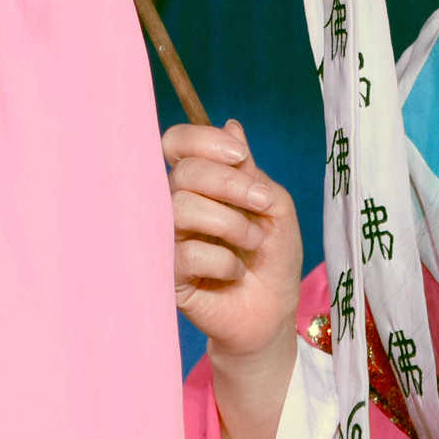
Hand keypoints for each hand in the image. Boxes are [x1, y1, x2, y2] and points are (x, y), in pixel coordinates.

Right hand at [167, 119, 303, 438]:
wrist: (272, 312)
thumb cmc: (270, 258)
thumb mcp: (274, 208)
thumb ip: (251, 173)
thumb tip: (232, 125)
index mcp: (196, 183)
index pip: (176, 144)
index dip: (203, 142)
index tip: (239, 156)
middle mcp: (173, 205)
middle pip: (182, 173)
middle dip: (230, 185)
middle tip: (263, 207)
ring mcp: (165, 239)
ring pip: (181, 208)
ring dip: (231, 224)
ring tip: (253, 245)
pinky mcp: (164, 274)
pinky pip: (186, 253)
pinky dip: (224, 260)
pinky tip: (234, 273)